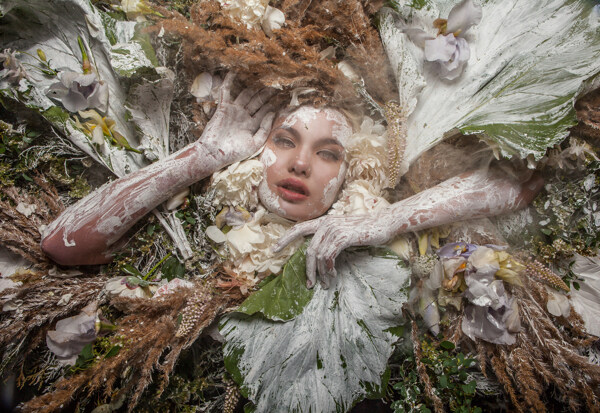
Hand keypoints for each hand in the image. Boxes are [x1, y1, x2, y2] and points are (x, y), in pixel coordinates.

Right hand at [199, 72, 275, 165]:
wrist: (214, 153)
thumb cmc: (234, 152)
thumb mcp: (255, 143)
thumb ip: (265, 129)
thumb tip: (272, 112)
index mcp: (252, 125)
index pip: (266, 111)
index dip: (274, 104)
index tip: (284, 97)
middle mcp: (244, 116)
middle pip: (257, 101)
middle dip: (266, 94)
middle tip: (276, 85)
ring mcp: (234, 111)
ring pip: (246, 95)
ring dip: (253, 87)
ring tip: (262, 78)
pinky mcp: (223, 108)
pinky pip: (226, 92)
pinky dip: (229, 82)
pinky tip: (234, 72)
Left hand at [273, 212, 395, 288]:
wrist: (384, 223)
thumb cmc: (365, 230)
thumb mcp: (344, 232)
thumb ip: (331, 239)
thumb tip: (320, 256)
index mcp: (324, 222)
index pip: (299, 228)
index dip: (285, 239)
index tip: (273, 250)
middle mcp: (326, 224)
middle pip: (308, 250)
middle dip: (308, 270)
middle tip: (309, 284)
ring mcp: (334, 229)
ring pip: (318, 256)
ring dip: (321, 274)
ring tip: (325, 284)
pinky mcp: (342, 237)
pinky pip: (328, 257)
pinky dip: (329, 270)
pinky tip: (333, 276)